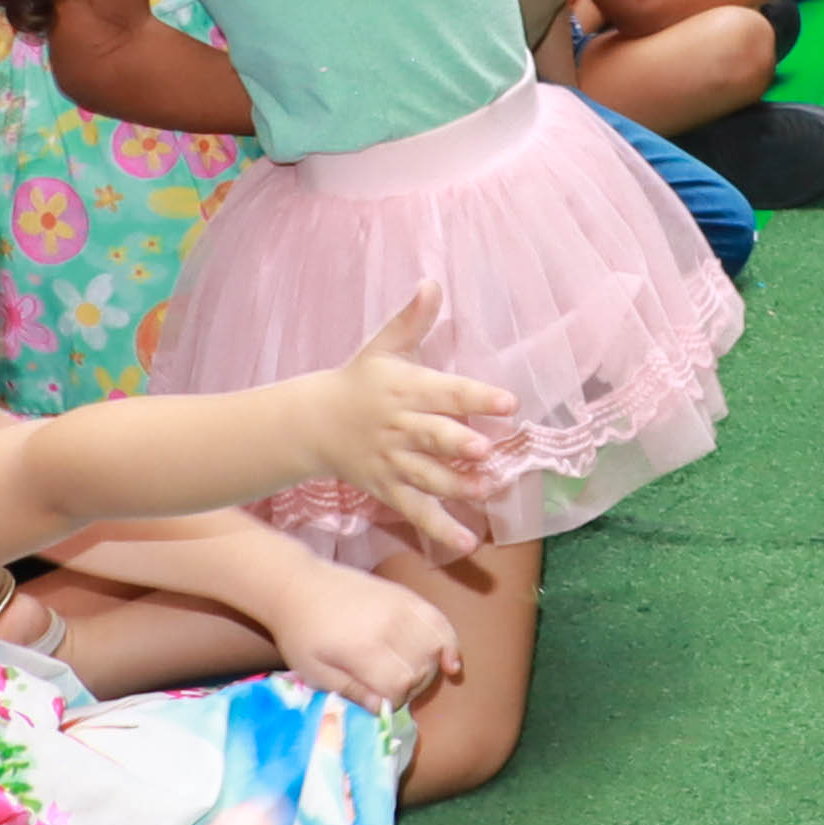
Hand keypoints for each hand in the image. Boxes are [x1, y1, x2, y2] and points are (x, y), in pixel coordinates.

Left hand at [257, 562, 465, 715]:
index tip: (381, 704)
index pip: (399, 684)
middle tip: (393, 692)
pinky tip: (450, 661)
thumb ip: (351, 690)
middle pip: (422, 667)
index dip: (394, 702)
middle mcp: (390, 625)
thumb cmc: (301, 635)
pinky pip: (440, 621)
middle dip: (413, 688)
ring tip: (415, 678)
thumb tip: (382, 708)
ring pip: (436, 646)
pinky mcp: (408, 596)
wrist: (300, 586)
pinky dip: (449, 642)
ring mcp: (403, 606)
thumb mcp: (315, 672)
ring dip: (431, 669)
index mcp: (363, 648)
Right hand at [306, 294, 513, 564]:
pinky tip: (467, 542)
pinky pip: (414, 511)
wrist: (313, 423)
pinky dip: (439, 528)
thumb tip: (431, 282)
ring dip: (455, 486)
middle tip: (487, 451)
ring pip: (425, 477)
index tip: (510, 403)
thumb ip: (412, 320)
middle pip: (433, 437)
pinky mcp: (386, 488)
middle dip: (459, 445)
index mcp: (407, 390)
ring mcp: (392, 462)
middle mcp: (400, 428)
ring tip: (486, 491)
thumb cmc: (360, 380)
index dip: (478, 398)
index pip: (447, 393)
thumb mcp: (383, 347)